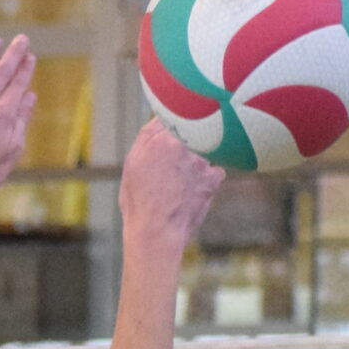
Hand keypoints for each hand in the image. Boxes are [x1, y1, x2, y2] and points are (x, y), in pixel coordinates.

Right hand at [118, 121, 223, 256]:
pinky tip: (194, 191)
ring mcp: (202, 160)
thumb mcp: (132, 164)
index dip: (172, 124)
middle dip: (187, 140)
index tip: (171, 132)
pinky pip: (215, 169)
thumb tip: (160, 118)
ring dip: (197, 158)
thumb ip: (147, 136)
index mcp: (161, 137)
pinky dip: (207, 178)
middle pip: (191, 130)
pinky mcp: (214, 178)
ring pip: (204, 148)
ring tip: (182, 181)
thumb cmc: (139, 201)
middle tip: (175, 164)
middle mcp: (184, 144)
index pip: (172, 116)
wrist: (157, 233)